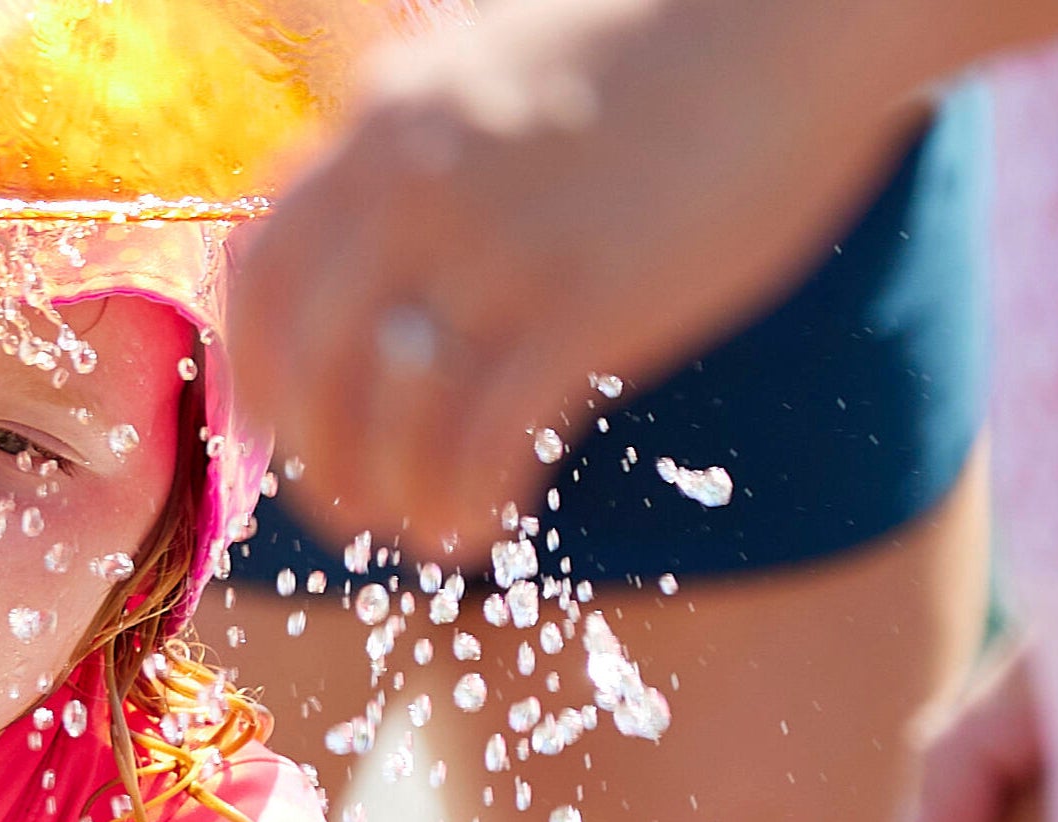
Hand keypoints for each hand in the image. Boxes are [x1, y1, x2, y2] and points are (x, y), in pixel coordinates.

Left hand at [237, 0, 929, 559]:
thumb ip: (423, 148)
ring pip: (390, 421)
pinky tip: (485, 528)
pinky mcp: (588, 304)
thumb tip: (379, 248)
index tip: (276, 436)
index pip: (262, 276)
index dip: (255, 377)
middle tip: (349, 513)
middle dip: (318, 464)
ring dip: (392, 499)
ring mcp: (499, 246)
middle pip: (313, 367)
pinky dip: (468, 503)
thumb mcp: (497, 68)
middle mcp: (416, 184)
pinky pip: (485, 443)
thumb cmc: (664, 45)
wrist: (802, 5)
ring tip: (422, 532)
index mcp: (384, 123)